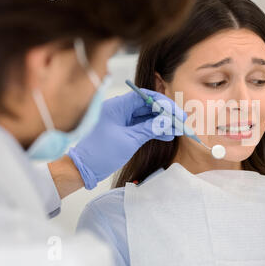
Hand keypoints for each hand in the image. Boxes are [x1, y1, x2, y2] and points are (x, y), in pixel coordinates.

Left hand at [68, 89, 185, 189]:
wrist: (82, 169)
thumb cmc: (101, 153)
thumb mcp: (129, 140)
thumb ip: (150, 129)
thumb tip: (168, 121)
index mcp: (118, 106)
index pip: (145, 96)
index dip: (164, 103)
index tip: (177, 112)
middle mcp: (120, 109)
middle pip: (148, 106)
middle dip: (166, 114)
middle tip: (182, 121)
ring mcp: (121, 120)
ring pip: (146, 117)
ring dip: (162, 123)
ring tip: (177, 130)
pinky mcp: (123, 130)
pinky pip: (141, 126)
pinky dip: (153, 130)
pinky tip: (167, 135)